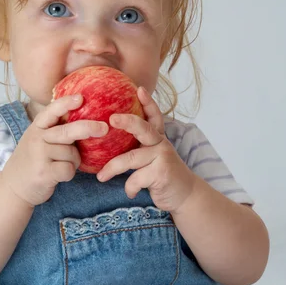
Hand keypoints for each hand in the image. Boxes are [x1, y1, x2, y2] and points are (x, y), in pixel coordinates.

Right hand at [2, 94, 108, 207]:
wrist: (13, 186)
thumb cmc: (34, 160)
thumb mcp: (38, 139)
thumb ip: (55, 129)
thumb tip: (87, 118)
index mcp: (37, 127)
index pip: (51, 111)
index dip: (66, 103)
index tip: (81, 97)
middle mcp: (37, 138)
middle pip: (67, 131)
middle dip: (88, 128)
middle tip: (104, 128)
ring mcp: (39, 155)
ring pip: (72, 154)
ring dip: (74, 161)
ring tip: (60, 164)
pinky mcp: (43, 173)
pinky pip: (69, 169)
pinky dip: (69, 174)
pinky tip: (58, 175)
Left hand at [96, 86, 195, 212]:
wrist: (184, 195)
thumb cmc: (160, 174)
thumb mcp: (151, 157)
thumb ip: (137, 146)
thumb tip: (108, 136)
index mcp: (157, 137)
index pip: (154, 116)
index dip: (148, 102)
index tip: (139, 89)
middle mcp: (161, 143)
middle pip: (143, 128)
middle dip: (127, 121)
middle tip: (111, 119)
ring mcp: (162, 157)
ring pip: (130, 158)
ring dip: (112, 168)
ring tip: (100, 176)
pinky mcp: (162, 173)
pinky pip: (136, 178)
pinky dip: (130, 188)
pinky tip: (130, 193)